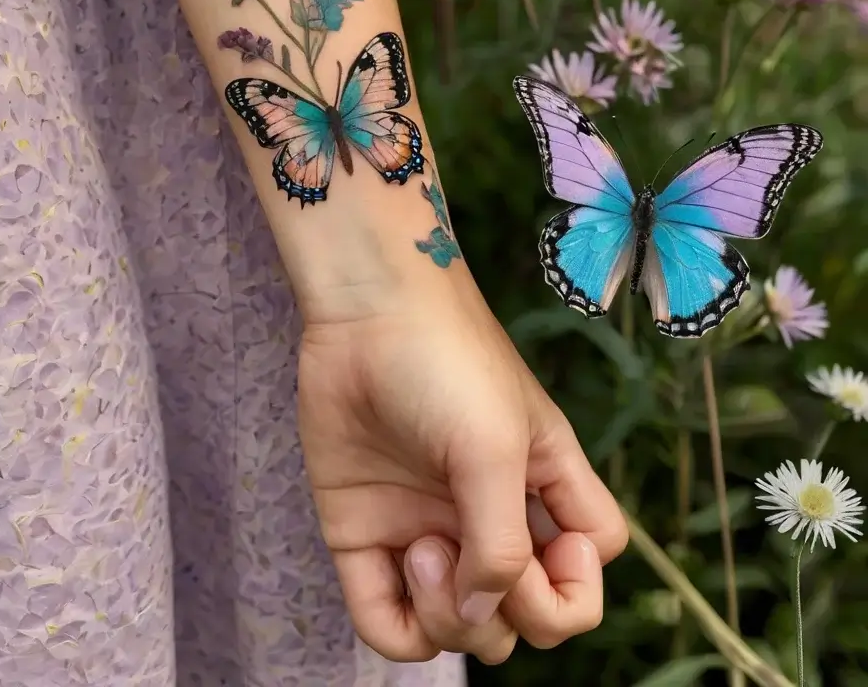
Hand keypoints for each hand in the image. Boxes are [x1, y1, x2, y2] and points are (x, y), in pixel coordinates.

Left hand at [297, 272, 627, 662]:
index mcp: (537, 491)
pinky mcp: (366, 534)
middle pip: (522, 620)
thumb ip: (501, 543)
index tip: (549, 546)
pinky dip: (395, 625)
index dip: (573, 591)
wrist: (363, 313)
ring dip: (448, 619)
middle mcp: (484, 518)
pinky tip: (398, 563)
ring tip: (420, 545)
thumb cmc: (447, 362)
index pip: (581, 579)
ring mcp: (426, 529)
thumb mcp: (496, 448)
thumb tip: (482, 615)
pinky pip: (385, 620)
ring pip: (459, 631)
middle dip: (503, 614)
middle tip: (468, 552)